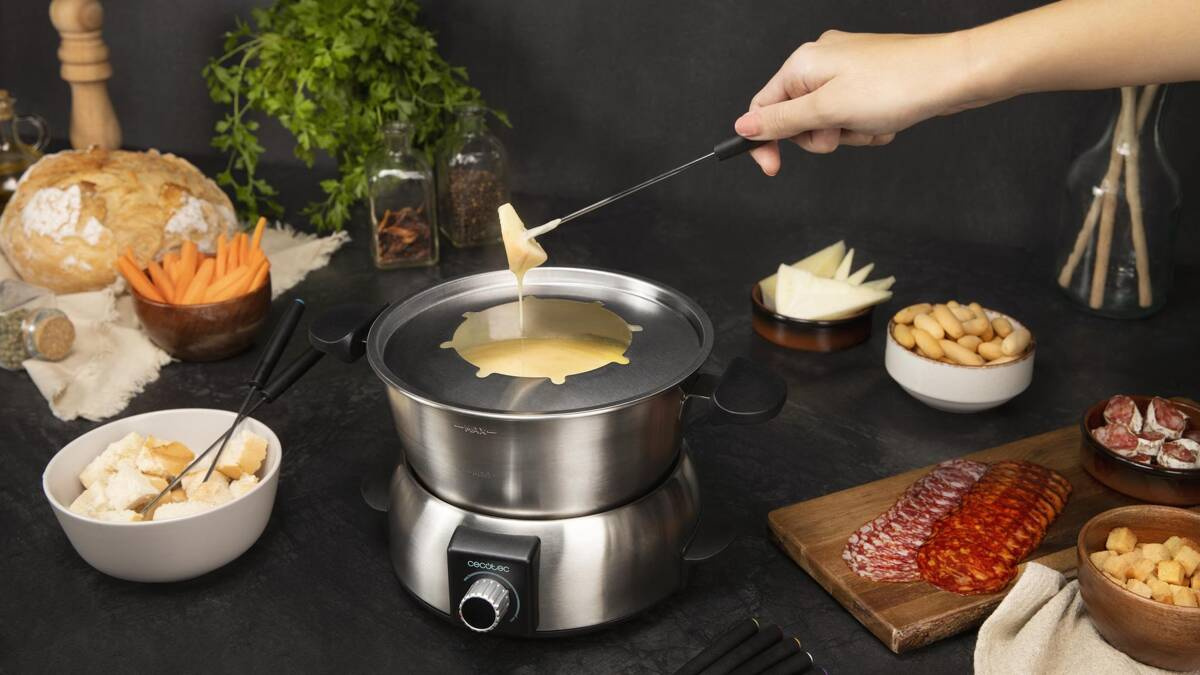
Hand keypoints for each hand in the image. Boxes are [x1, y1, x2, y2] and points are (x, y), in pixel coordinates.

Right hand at [735, 30, 994, 174]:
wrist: (954, 75)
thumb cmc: (897, 86)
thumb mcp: (828, 110)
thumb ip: (782, 121)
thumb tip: (743, 126)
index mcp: (803, 64)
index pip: (763, 107)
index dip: (765, 141)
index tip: (773, 168)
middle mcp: (821, 62)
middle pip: (796, 118)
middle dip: (819, 137)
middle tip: (842, 131)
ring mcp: (846, 71)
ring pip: (827, 122)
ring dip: (847, 134)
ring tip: (871, 124)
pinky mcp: (868, 82)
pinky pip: (852, 116)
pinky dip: (865, 126)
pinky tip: (885, 122)